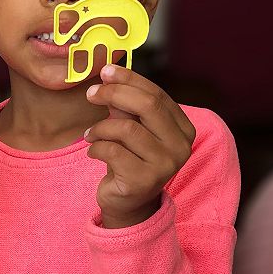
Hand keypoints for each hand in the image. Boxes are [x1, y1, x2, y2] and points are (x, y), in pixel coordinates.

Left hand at [84, 65, 195, 227]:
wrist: (127, 202)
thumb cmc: (129, 158)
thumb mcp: (130, 127)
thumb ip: (125, 105)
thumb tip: (109, 76)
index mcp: (182, 128)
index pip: (157, 94)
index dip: (129, 80)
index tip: (105, 71)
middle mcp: (180, 146)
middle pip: (147, 106)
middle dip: (114, 94)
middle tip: (91, 94)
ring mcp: (165, 165)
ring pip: (126, 129)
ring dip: (100, 128)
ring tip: (90, 135)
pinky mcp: (144, 181)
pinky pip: (113, 151)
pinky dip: (96, 147)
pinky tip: (94, 151)